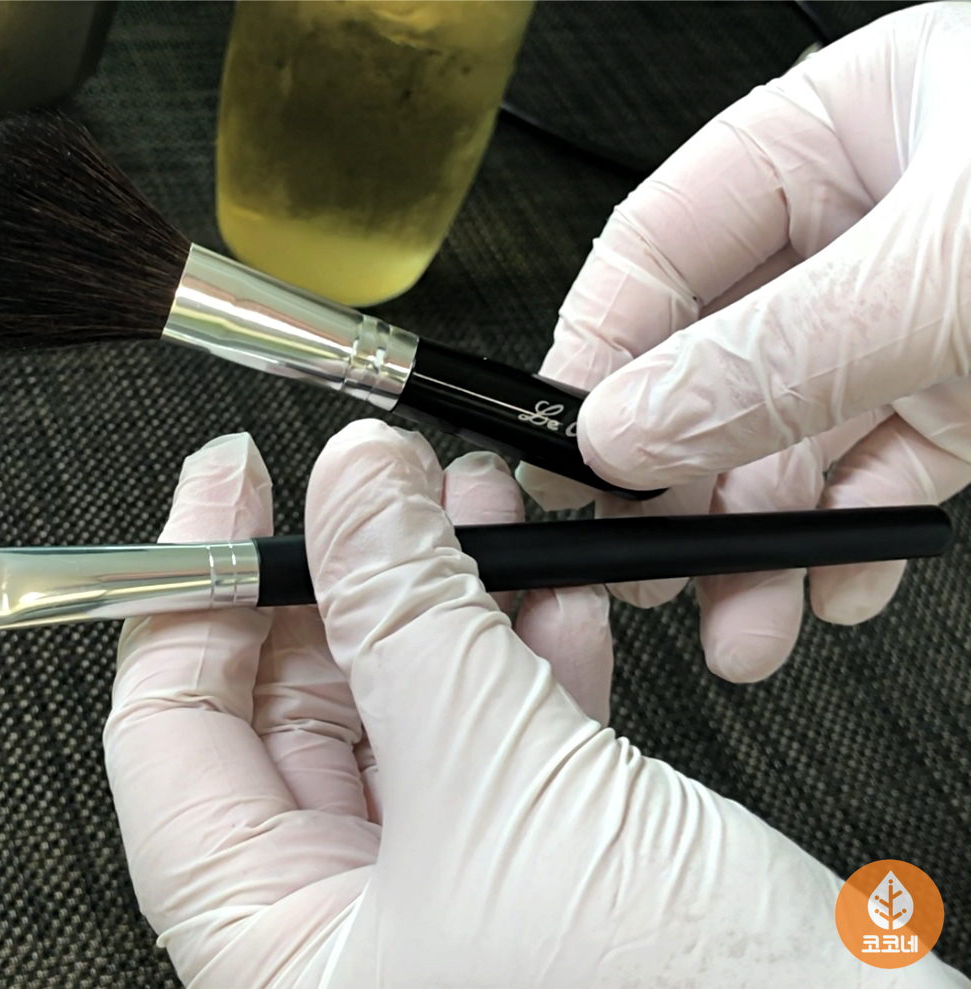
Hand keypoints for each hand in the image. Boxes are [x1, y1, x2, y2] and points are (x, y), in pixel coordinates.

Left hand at [103, 422, 968, 986]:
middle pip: (286, 712)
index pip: (167, 732)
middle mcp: (337, 937)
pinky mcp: (529, 885)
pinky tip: (547, 598)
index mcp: (269, 949)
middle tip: (378, 485)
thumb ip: (410, 617)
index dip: (192, 587)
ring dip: (440, 602)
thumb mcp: (502, 786)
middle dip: (340, 577)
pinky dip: (518, 660)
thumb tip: (353, 490)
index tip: (229, 484)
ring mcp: (436, 909)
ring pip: (399, 716)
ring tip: (469, 510)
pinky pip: (491, 749)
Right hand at [518, 2, 970, 682]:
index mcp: (836, 135)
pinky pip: (879, 471)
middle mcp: (863, 226)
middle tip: (644, 559)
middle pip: (714, 360)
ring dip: (758, 536)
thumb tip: (627, 426)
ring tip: (741, 619)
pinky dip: (852, 538)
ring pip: (791, 434)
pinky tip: (835, 583)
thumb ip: (778, 353)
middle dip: (677, 476)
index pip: (661, 249)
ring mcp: (916, 317)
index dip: (598, 352)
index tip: (566, 450)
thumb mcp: (950, 267)